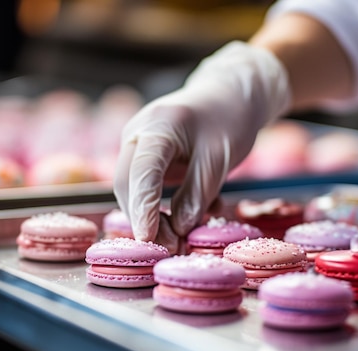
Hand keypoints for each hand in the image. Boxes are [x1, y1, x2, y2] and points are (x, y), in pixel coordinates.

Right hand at [114, 41, 290, 251]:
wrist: (229, 95)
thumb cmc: (228, 119)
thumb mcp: (220, 158)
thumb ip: (197, 194)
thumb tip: (179, 229)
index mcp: (158, 126)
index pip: (142, 172)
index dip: (143, 208)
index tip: (149, 238)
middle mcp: (138, 134)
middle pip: (128, 184)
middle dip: (144, 219)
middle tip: (170, 248)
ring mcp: (138, 146)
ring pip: (132, 190)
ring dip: (151, 218)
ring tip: (177, 242)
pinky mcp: (146, 158)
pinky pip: (145, 188)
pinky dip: (159, 209)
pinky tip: (183, 221)